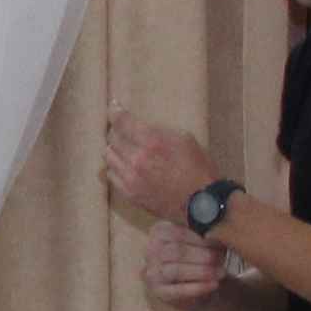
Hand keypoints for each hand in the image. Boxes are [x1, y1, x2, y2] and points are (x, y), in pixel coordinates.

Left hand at [101, 112, 220, 223]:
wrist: (201, 203)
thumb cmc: (198, 168)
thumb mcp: (185, 139)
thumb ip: (159, 131)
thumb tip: (140, 126)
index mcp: (152, 143)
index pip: (122, 122)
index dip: (115, 112)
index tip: (113, 107)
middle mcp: (136, 160)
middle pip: (112, 138)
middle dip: (117, 131)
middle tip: (125, 131)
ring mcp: (130, 178)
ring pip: (108, 156)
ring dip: (115, 149)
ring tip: (126, 149)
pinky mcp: (129, 194)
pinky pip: (111, 175)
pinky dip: (115, 168)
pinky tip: (125, 166)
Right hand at [142, 222, 230, 307]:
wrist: (197, 285)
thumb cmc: (200, 258)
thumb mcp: (200, 241)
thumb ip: (204, 235)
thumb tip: (218, 233)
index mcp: (159, 232)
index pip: (177, 232)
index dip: (201, 238)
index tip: (220, 243)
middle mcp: (150, 251)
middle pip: (176, 251)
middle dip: (203, 255)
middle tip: (221, 259)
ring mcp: (152, 273)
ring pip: (176, 270)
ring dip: (202, 271)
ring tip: (221, 272)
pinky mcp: (159, 292)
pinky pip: (179, 290)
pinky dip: (199, 287)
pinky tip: (214, 284)